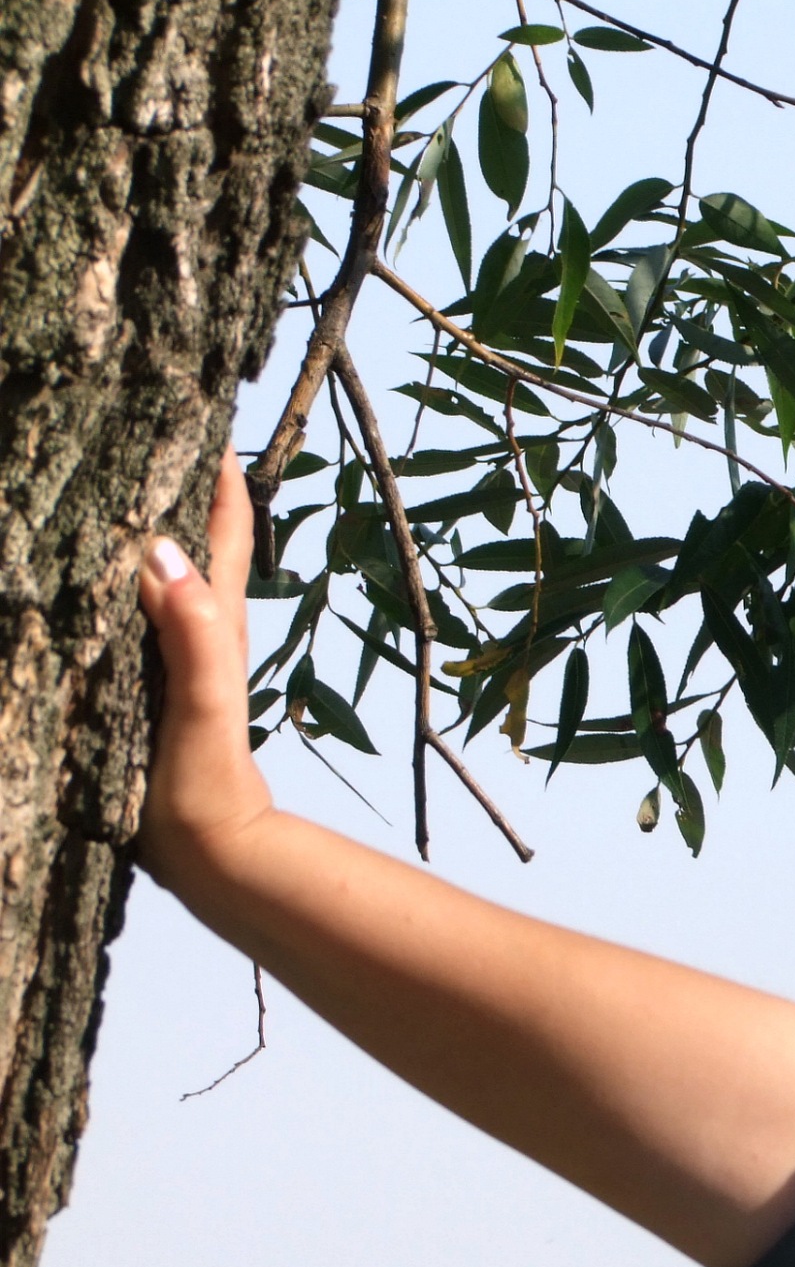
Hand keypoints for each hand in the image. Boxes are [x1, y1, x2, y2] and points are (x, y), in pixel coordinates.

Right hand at [136, 450, 272, 889]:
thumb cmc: (207, 786)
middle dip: (177, 482)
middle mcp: (201, 632)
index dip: (216, 475)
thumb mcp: (202, 707)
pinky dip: (124, 583)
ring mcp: (176, 660)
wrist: (211, 857)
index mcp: (215, 625)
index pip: (222, 534)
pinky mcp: (150, 689)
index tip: (203, 410)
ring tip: (118, 479)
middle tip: (149, 421)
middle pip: (194, 541)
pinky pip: (138, 616)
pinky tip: (100, 576)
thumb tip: (164, 554)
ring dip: (149, 528)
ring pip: (166, 575)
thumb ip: (193, 637)